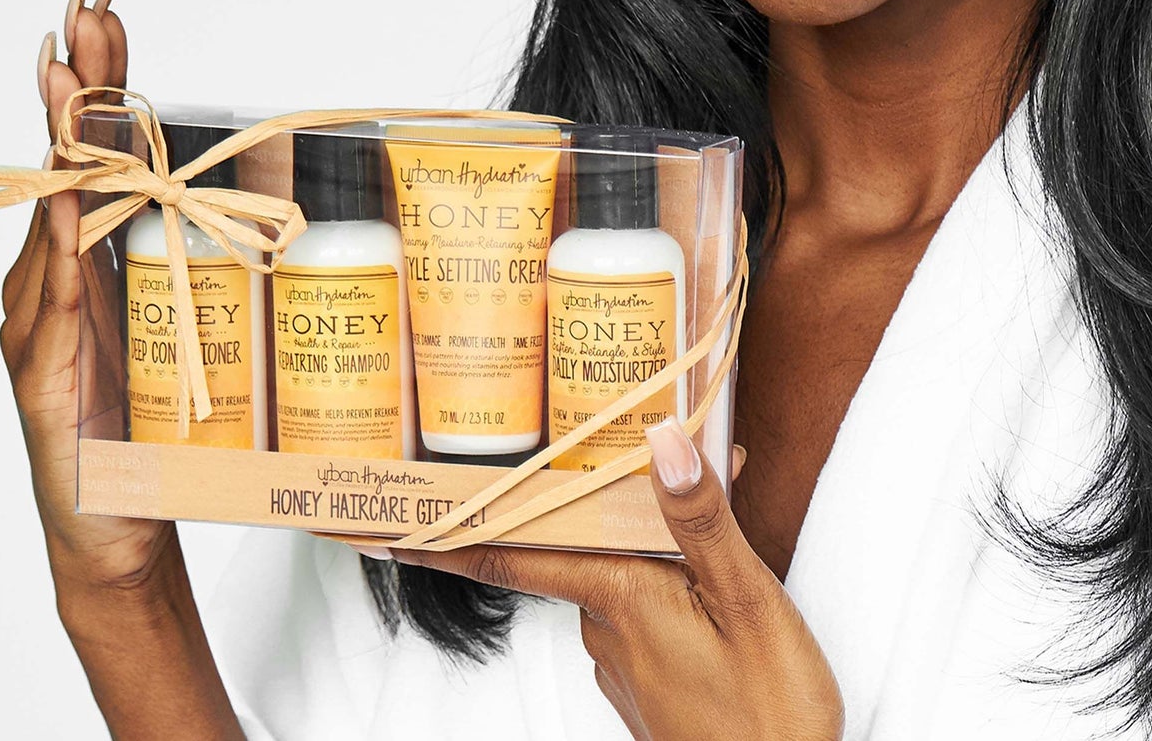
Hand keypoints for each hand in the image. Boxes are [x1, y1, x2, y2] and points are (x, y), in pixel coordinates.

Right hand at [0, 0, 179, 606]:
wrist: (116, 527)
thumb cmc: (149, 427)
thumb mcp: (182, 326)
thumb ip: (193, 263)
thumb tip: (247, 199)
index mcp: (90, 258)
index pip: (93, 152)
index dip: (97, 83)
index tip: (105, 17)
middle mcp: (53, 277)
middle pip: (66, 162)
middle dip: (76, 84)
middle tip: (85, 16)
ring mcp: (39, 319)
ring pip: (53, 212)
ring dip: (64, 142)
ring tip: (67, 77)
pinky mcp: (41, 369)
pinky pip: (57, 295)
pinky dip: (61, 246)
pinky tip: (66, 205)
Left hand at [382, 418, 843, 740]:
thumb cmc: (769, 711)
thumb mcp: (746, 600)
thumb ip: (699, 520)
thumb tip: (660, 440)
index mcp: (618, 598)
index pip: (509, 557)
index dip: (444, 537)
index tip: (382, 523)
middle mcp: (606, 627)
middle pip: (576, 542)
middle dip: (596, 496)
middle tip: (632, 442)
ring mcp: (624, 658)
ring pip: (614, 570)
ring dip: (641, 531)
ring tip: (701, 483)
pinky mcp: (648, 678)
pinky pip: (639, 603)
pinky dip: (662, 572)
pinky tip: (706, 561)